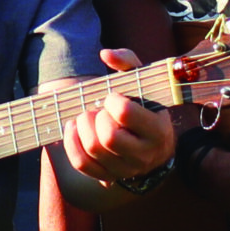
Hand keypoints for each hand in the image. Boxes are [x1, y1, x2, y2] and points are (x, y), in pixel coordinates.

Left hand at [61, 47, 177, 185]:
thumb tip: (105, 54)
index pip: (126, 114)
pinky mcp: (108, 176)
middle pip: (108, 137)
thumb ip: (128, 62)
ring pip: (93, 149)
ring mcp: (125, 169)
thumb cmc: (145, 106)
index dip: (113, 101)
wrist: (153, 144)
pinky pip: (82, 164)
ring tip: (87, 116)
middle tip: (99, 109)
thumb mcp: (144, 82)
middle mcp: (144, 155)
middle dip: (96, 117)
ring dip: (82, 127)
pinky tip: (74, 128)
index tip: (114, 97)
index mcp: (158, 130)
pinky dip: (71, 143)